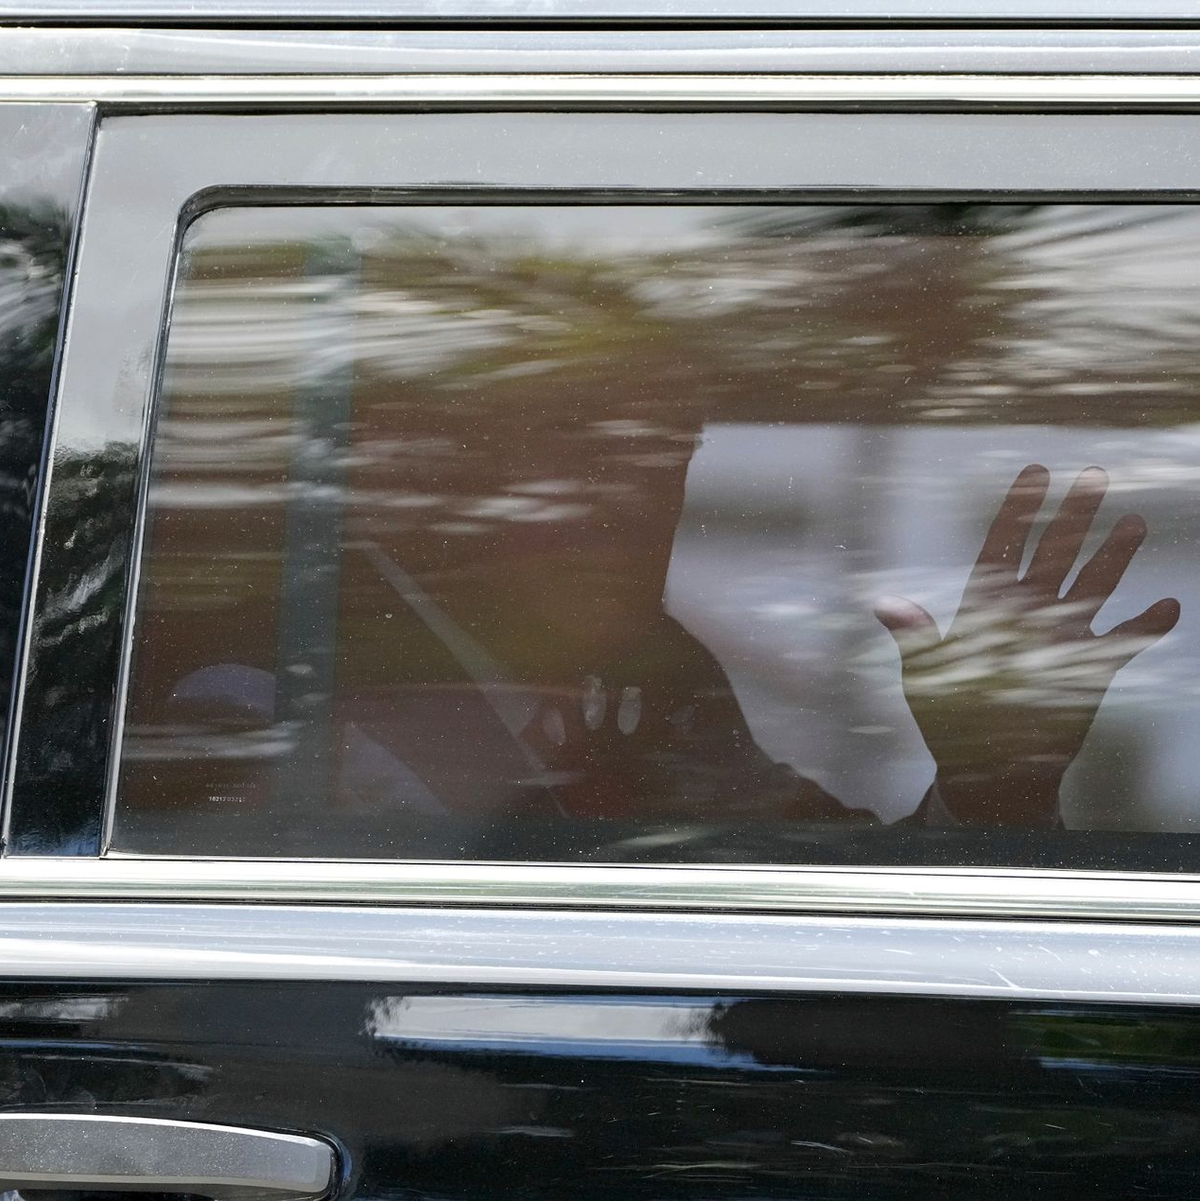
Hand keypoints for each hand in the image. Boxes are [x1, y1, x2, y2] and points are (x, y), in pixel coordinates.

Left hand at [876, 465, 1179, 826]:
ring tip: (1134, 524)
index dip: (1018, 511)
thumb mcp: (925, 675)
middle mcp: (1027, 613)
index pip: (1003, 548)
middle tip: (1095, 476)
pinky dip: (1143, 628)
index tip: (1035, 472)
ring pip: (1092, 586)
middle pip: (1053, 554)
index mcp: (986, 607)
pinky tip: (1166, 608)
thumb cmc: (948, 719)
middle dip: (1072, 517)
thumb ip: (914, 636)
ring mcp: (1060, 637)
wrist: (987, 769)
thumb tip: (883, 604)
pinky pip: (1122, 643)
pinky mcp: (1087, 668)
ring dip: (1113, 558)